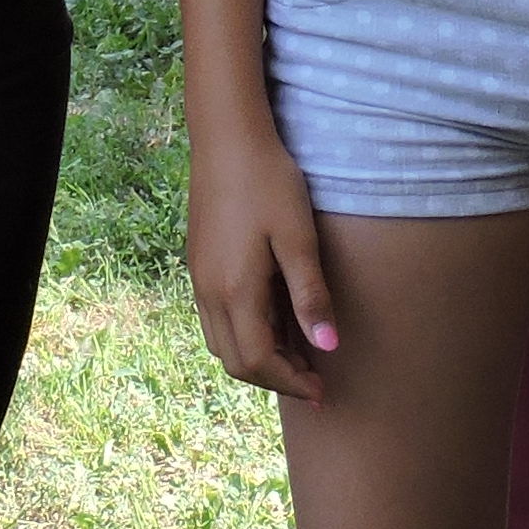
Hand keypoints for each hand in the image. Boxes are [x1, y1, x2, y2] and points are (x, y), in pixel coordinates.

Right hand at [187, 124, 339, 403]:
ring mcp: (199, 278)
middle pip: (236, 360)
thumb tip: (328, 347)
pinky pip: (217, 318)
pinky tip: (273, 318)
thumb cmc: (269, 182)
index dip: (292, 382)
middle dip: (275, 377)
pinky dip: (244, 334)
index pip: (259, 361)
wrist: (227, 137)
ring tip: (297, 353)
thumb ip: (310, 295)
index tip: (323, 390)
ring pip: (222, 342)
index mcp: (235, 291)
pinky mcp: (199, 263)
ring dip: (257, 358)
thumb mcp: (298, 238)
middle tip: (314, 379)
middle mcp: (209, 292)